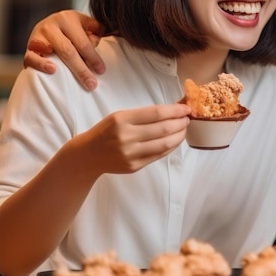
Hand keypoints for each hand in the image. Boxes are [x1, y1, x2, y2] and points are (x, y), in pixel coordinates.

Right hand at [24, 10, 105, 90]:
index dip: (93, 57)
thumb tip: (97, 41)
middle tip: (91, 84)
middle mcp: (50, 26)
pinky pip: (31, 58)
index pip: (82, 42)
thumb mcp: (86, 24)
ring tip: (72, 80)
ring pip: (50, 54)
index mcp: (67, 18)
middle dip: (81, 69)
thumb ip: (95, 30)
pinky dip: (40, 64)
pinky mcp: (28, 49)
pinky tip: (52, 70)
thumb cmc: (73, 28)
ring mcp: (37, 37)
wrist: (50, 25)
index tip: (101, 70)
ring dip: (62, 67)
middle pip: (68, 50)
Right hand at [76, 103, 191, 174]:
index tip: (186, 109)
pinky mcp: (134, 166)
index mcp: (122, 119)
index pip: (156, 113)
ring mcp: (130, 153)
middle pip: (163, 129)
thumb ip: (144, 115)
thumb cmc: (106, 131)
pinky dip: (171, 146)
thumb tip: (173, 110)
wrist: (87, 155)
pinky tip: (175, 140)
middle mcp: (126, 137)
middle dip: (180, 122)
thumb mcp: (119, 116)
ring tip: (184, 128)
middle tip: (188, 118)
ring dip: (179, 135)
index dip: (175, 111)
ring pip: (164, 144)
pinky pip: (159, 155)